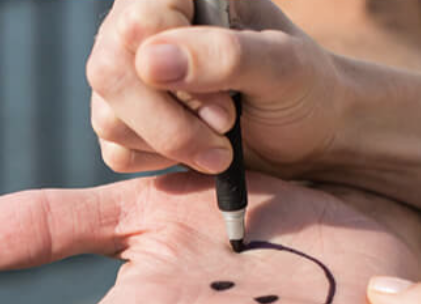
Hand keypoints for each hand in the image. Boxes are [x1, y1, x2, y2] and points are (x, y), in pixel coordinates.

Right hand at [87, 0, 343, 176]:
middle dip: (169, 122)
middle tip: (226, 133)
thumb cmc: (305, 87)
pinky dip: (159, 162)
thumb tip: (150, 61)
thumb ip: (225, 55)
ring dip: (170, 145)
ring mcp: (130, 74)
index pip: (137, 24)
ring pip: (108, 117)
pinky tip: (199, 152)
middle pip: (109, 73)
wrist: (312, 132)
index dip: (177, 74)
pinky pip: (115, 150)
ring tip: (222, 146)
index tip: (226, 110)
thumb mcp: (283, 67)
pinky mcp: (128, 119)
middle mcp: (144, 26)